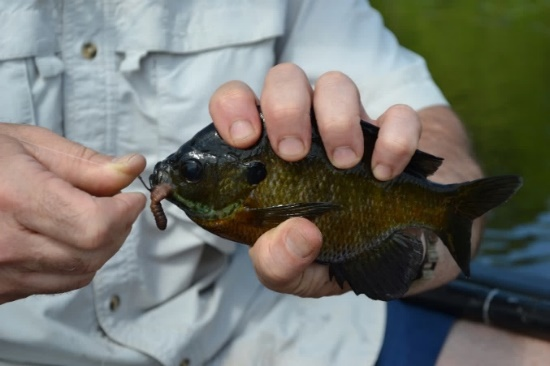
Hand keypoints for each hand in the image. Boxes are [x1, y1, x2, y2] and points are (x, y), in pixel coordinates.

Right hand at [0, 123, 145, 302]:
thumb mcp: (29, 144)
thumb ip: (85, 163)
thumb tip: (132, 169)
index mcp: (13, 197)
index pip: (94, 225)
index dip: (124, 212)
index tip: (131, 197)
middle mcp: (5, 242)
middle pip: (93, 252)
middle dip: (119, 227)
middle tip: (116, 204)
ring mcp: (0, 271)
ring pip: (81, 272)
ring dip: (102, 246)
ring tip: (91, 217)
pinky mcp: (0, 287)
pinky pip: (59, 284)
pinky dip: (78, 262)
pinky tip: (68, 237)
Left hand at [209, 63, 423, 296]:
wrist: (386, 254)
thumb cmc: (323, 251)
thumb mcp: (292, 271)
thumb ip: (279, 261)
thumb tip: (300, 234)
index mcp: (265, 151)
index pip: (235, 100)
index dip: (233, 107)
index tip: (246, 140)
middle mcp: (304, 127)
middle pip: (285, 78)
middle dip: (286, 108)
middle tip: (294, 154)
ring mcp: (349, 126)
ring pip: (337, 84)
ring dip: (338, 120)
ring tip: (344, 164)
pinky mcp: (393, 135)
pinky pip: (400, 114)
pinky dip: (394, 139)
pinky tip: (383, 174)